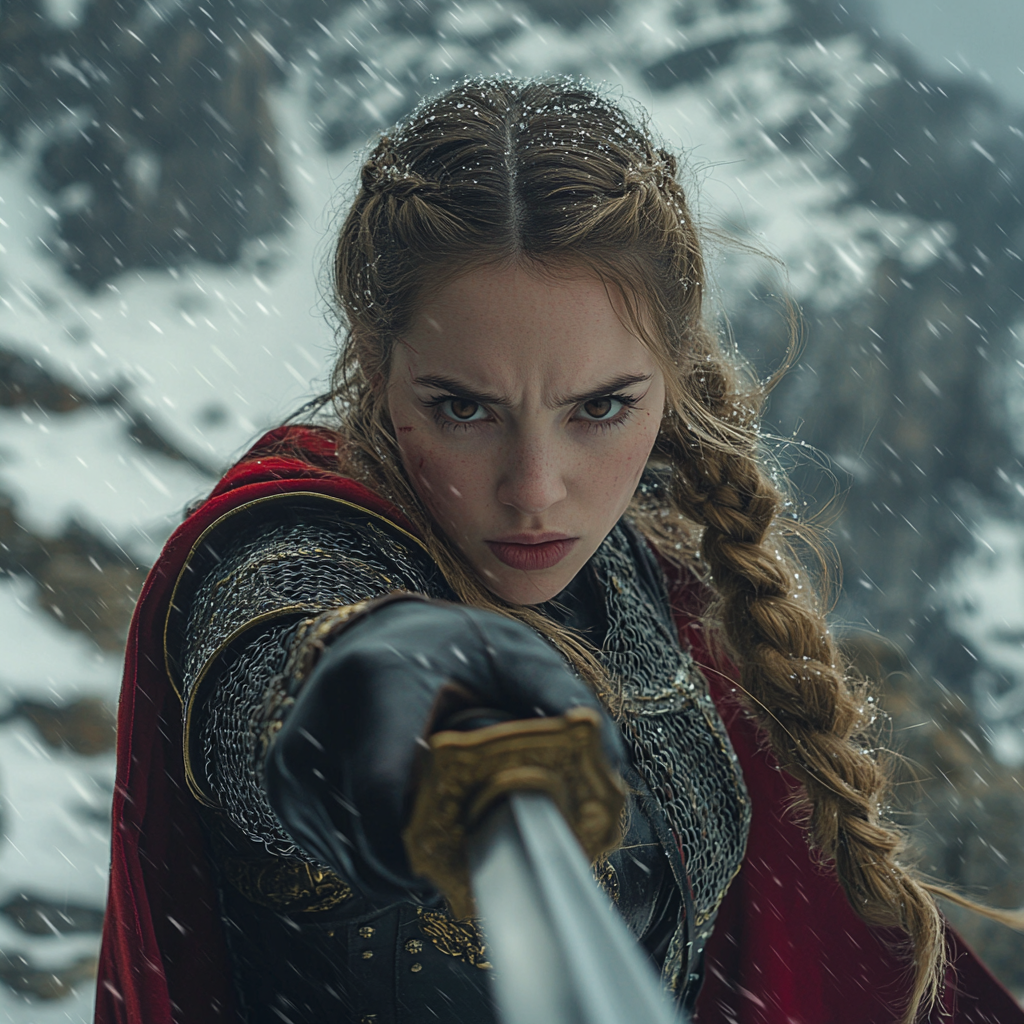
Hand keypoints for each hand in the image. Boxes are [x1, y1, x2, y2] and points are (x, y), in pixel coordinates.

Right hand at [264, 597, 621, 900]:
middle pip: (371, 845)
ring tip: (438, 818)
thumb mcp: (514, 653)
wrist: (376, 635)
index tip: (475, 853)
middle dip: (428, 860)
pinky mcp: (283, 784)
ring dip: (404, 861)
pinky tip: (405, 815)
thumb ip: (561, 699)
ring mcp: (293, 759)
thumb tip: (610, 766)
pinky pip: (335, 853)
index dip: (430, 847)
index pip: (386, 798)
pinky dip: (376, 853)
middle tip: (471, 842)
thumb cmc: (451, 646)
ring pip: (354, 859)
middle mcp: (320, 723)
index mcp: (378, 683)